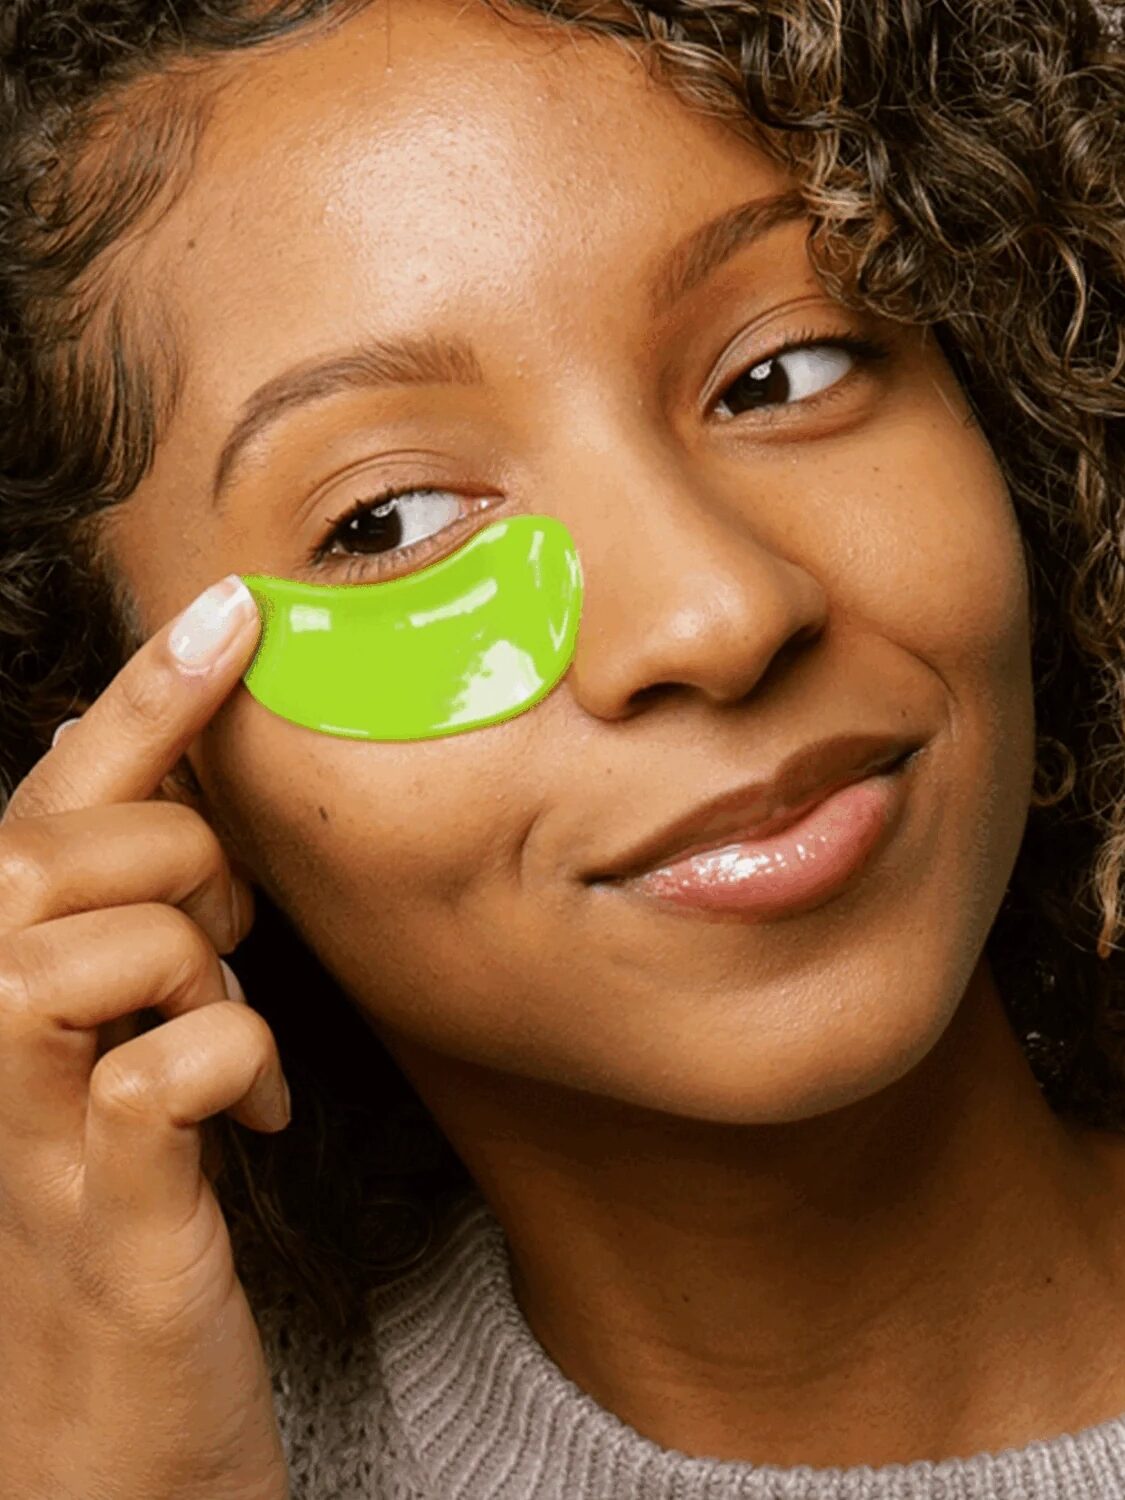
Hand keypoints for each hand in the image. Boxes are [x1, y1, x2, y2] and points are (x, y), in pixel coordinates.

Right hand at [0, 573, 291, 1499]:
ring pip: (99, 937)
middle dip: (186, 864)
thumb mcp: (135, 1036)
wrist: (102, 1421)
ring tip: (229, 1031)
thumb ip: (155, 930)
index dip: (148, 694)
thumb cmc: (130, 1199)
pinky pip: (163, 1066)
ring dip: (202, 964)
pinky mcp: (101, 1213)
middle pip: (68, 845)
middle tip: (223, 942)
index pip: (58, 799)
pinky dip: (236, 1063)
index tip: (235, 605)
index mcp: (2, 978)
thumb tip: (222, 822)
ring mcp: (29, 1123)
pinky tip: (254, 1112)